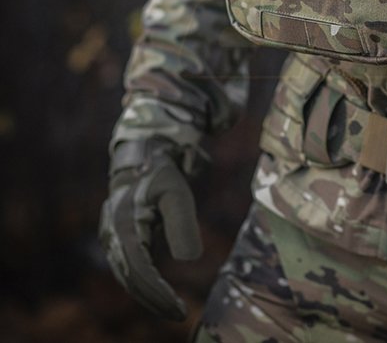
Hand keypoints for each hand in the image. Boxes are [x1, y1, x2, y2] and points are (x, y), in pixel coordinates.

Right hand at [99, 138, 202, 320]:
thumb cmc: (161, 174)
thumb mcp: (177, 193)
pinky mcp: (118, 240)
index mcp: (124, 225)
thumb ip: (182, 224)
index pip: (138, 269)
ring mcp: (112, 238)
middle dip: (154, 299)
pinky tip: (162, 293)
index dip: (157, 292)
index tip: (178, 308)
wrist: (141, 158)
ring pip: (127, 276)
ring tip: (174, 308)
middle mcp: (112, 235)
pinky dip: (144, 284)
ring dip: (148, 295)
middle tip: (180, 314)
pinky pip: (129, 268)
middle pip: (130, 278)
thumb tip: (189, 260)